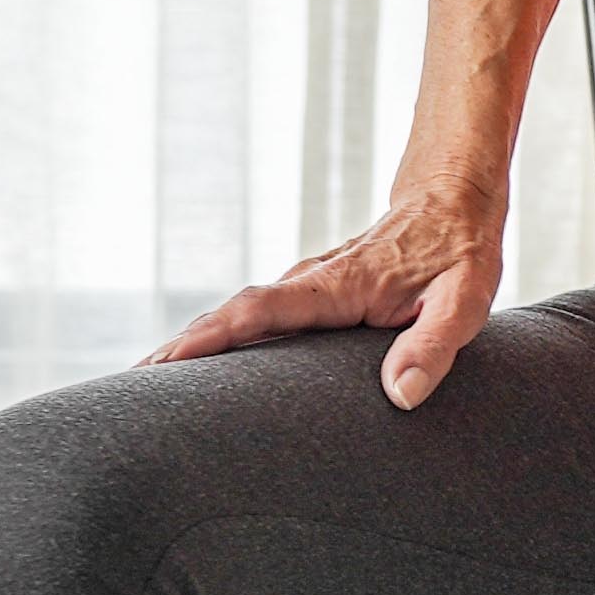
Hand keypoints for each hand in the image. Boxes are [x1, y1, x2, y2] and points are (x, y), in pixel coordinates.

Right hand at [147, 183, 504, 406]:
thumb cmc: (461, 253)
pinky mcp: (314, 292)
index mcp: (337, 288)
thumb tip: (400, 395)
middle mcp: (311, 283)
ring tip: (150, 386)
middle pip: (232, 315)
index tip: (166, 362)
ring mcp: (308, 285)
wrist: (453, 199)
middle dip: (181, 350)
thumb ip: (433, 347)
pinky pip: (259, 316)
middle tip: (131, 390)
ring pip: (240, 315)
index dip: (212, 339)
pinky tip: (206, 366)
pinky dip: (223, 336)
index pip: (260, 313)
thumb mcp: (464, 303)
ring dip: (195, 345)